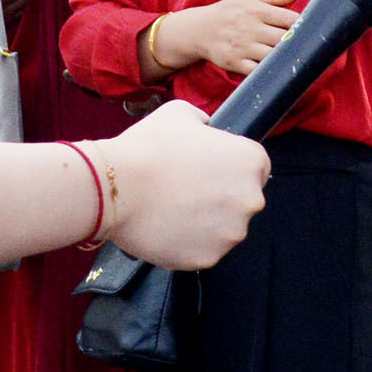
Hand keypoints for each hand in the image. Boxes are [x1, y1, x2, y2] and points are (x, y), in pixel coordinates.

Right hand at [95, 103, 267, 270]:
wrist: (117, 186)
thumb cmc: (148, 147)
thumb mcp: (179, 114)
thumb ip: (202, 121)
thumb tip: (204, 127)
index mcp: (251, 161)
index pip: (255, 170)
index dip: (228, 170)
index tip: (206, 173)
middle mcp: (251, 199)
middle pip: (241, 203)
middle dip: (219, 199)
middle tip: (184, 191)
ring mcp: (231, 233)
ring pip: (223, 230)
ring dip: (204, 224)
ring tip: (170, 210)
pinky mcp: (209, 258)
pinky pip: (202, 251)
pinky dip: (186, 244)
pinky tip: (164, 227)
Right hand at [164, 0, 302, 78]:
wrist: (198, 29)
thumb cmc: (229, 12)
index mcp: (256, 10)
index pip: (288, 18)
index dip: (303, 26)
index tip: (312, 32)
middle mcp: (249, 28)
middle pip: (283, 39)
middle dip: (297, 44)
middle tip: (309, 49)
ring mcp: (242, 46)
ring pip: (272, 56)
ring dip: (285, 59)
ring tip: (296, 61)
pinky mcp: (234, 62)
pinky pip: (256, 71)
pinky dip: (268, 72)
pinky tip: (278, 71)